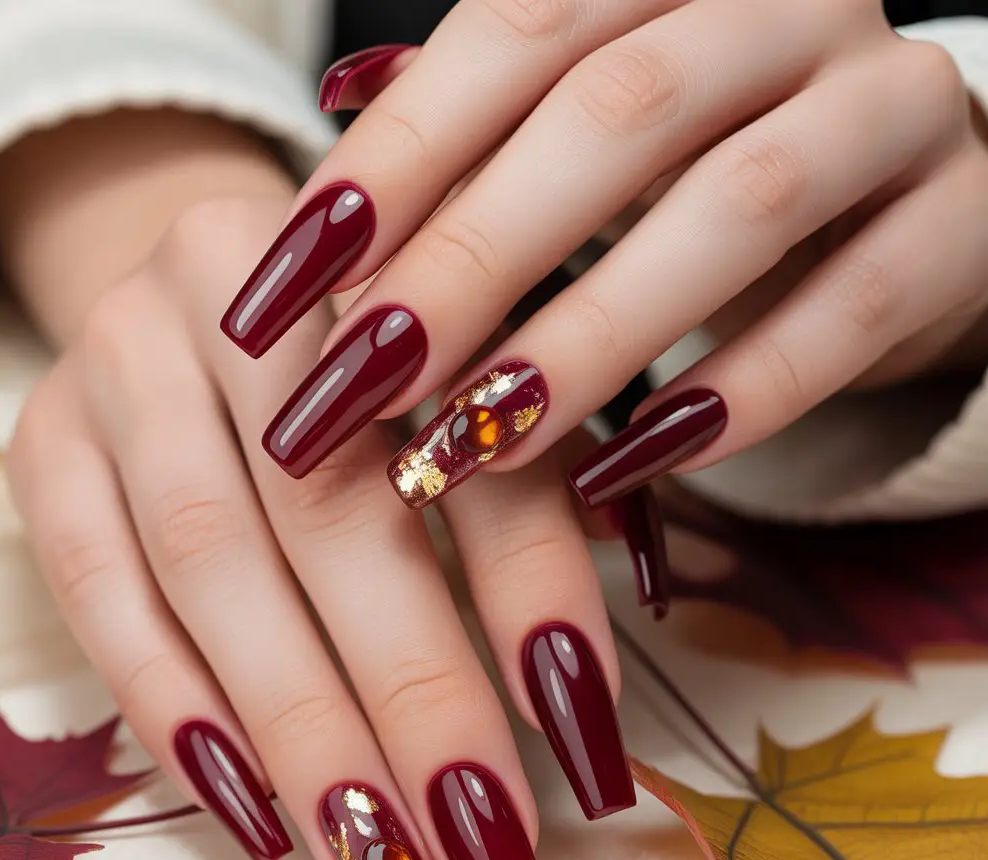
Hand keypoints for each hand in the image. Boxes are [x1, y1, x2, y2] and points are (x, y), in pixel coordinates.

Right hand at [0, 109, 643, 859]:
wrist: (216, 283)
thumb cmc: (376, 355)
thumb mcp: (472, 397)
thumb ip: (532, 508)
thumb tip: (577, 696)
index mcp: (391, 268)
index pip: (476, 444)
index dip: (536, 598)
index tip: (582, 744)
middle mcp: (243, 293)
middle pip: (333, 512)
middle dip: (413, 694)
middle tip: (476, 839)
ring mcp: (125, 362)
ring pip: (211, 562)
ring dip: (298, 726)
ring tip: (373, 856)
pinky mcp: (48, 438)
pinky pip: (97, 584)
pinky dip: (174, 704)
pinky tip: (250, 804)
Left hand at [225, 0, 987, 509]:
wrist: (901, 200)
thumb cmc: (713, 165)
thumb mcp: (599, 133)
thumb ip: (487, 120)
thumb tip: (335, 112)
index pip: (511, 33)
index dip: (394, 159)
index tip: (287, 287)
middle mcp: (787, 9)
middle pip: (611, 116)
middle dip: (472, 257)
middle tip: (363, 381)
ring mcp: (889, 108)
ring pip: (735, 207)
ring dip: (592, 336)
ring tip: (477, 441)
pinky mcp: (962, 226)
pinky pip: (852, 311)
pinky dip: (739, 394)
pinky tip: (632, 465)